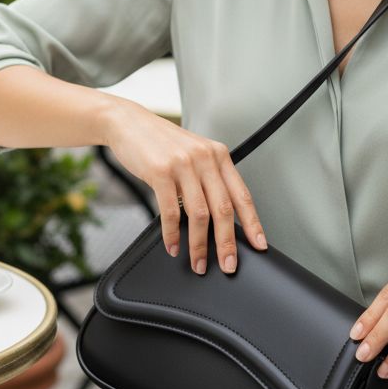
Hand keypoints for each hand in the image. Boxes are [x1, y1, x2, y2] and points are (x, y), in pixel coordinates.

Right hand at [102, 97, 267, 274]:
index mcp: (218, 155)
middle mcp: (205, 158)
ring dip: (199, 245)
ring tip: (197, 263)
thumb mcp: (193, 153)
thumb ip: (209, 178)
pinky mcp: (160, 172)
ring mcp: (183, 164)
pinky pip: (171, 211)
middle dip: (227, 243)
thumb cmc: (161, 142)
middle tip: (228, 265)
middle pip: (223, 209)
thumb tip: (220, 218)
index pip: (242, 194)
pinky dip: (173, 234)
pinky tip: (173, 246)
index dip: (253, 223)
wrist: (129, 123)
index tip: (259, 245)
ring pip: (199, 214)